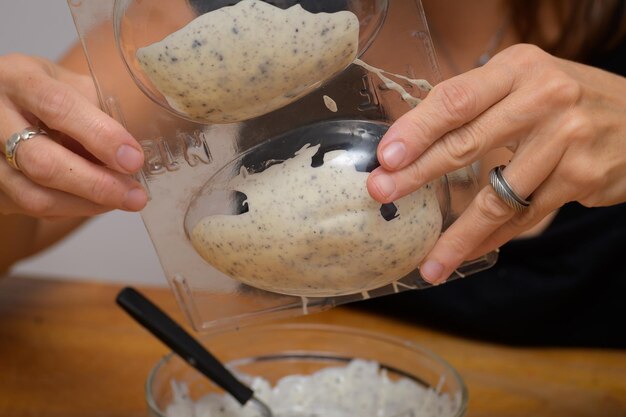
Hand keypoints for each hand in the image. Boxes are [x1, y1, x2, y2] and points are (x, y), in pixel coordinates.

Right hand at [0, 54, 145, 217]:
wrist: (2, 107)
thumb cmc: (45, 94)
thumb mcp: (70, 85)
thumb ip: (99, 111)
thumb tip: (133, 152)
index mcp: (19, 79)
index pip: (58, 107)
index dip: (100, 136)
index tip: (133, 159)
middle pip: (41, 162)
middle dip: (97, 184)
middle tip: (135, 196)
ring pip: (34, 194)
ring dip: (87, 204)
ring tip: (123, 201)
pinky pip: (33, 208)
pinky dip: (73, 208)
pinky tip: (97, 201)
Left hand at [367, 44, 625, 282]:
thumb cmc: (564, 102)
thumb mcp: (522, 85)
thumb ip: (475, 105)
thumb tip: (410, 141)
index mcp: (518, 68)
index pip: (455, 99)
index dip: (416, 130)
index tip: (385, 157)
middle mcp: (543, 97)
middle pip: (466, 143)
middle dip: (418, 174)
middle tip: (382, 194)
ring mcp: (566, 138)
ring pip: (496, 196)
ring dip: (457, 234)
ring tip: (430, 261)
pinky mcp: (580, 176)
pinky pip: (524, 217)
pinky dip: (492, 239)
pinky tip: (468, 253)